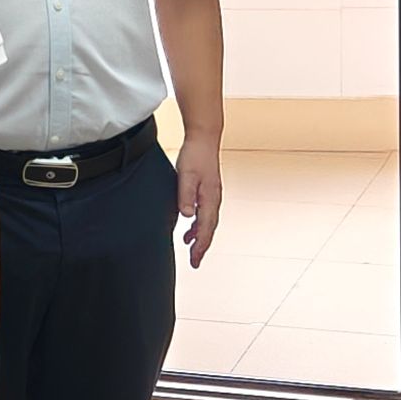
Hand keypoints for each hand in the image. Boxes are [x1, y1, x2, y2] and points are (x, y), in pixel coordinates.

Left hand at [175, 138, 224, 265]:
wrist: (204, 138)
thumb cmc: (195, 155)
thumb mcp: (186, 175)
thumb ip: (186, 195)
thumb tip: (187, 215)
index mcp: (210, 198)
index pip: (206, 228)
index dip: (201, 246)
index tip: (195, 260)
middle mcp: (214, 199)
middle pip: (209, 229)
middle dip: (202, 247)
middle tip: (195, 262)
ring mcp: (212, 195)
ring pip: (207, 222)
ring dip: (200, 237)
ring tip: (191, 249)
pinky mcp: (208, 191)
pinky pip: (205, 213)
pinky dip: (198, 225)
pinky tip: (189, 228)